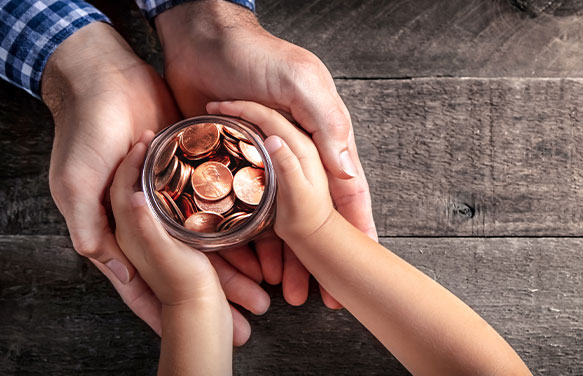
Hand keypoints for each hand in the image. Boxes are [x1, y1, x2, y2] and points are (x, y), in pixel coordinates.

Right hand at [41, 23, 266, 344]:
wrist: (104, 76)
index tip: (222, 322)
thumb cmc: (87, 128)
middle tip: (260, 307)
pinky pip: (222, 202)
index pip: (155, 280)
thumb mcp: (75, 181)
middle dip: (225, 288)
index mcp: (124, 228)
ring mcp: (173, 196)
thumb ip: (89, 222)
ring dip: (239, 261)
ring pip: (213, 238)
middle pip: (194, 263)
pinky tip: (265, 234)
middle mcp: (152, 218)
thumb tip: (105, 263)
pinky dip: (240, 218)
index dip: (183, 304)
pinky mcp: (190, 170)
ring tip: (271, 282)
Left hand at [155, 1, 376, 307]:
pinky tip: (243, 263)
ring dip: (282, 257)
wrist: (202, 39)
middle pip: (314, 219)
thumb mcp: (303, 86)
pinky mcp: (231, 168)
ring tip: (276, 290)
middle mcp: (299, 161)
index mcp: (324, 144)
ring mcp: (265, 167)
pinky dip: (244, 239)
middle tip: (313, 296)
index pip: (348, 196)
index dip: (358, 233)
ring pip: (279, 223)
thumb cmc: (260, 56)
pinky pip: (240, 212)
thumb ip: (327, 129)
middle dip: (317, 259)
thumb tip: (350, 178)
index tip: (365, 269)